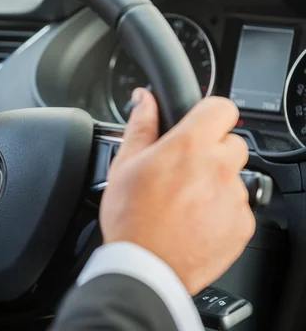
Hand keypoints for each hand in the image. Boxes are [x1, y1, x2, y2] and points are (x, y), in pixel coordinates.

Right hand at [100, 88, 254, 294]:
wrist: (145, 267)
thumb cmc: (131, 218)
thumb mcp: (125, 164)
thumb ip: (141, 125)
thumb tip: (144, 99)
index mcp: (190, 146)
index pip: (222, 108)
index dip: (208, 115)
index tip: (198, 126)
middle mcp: (219, 168)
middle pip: (231, 143)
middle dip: (211, 151)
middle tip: (184, 170)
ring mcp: (234, 198)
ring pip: (234, 177)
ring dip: (216, 182)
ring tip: (185, 201)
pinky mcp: (242, 224)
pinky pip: (237, 207)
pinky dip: (220, 210)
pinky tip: (194, 220)